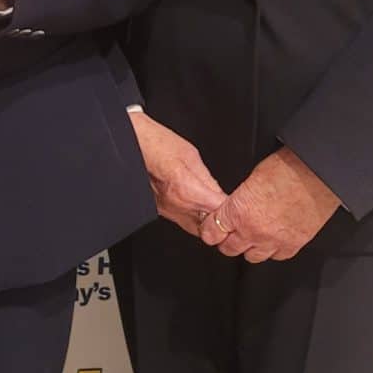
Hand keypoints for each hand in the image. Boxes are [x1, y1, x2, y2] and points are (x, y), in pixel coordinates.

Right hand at [128, 111, 228, 238]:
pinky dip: (194, 218)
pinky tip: (198, 208)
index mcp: (187, 191)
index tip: (239, 207)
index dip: (231, 210)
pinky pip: (183, 222)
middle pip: (209, 226)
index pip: (219, 211)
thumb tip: (221, 194)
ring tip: (216, 211)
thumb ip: (208, 180)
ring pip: (196, 229)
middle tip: (230, 214)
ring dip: (208, 222)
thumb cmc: (157, 143)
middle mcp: (176, 206)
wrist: (133, 143)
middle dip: (221, 221)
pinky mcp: (160, 211)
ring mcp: (166, 211)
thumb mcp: (192, 156)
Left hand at [205, 147, 340, 262]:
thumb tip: (232, 209)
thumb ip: (238, 201)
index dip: (210, 230)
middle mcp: (253, 231)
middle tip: (230, 232)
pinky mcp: (293, 245)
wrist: (316, 173)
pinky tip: (273, 238)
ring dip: (249, 247)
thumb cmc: (286, 169)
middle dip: (226, 240)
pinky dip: (273, 249)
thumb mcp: (250, 180)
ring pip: (251, 256)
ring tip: (252, 235)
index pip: (212, 232)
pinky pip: (276, 256)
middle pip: (229, 248)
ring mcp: (274, 241)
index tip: (212, 227)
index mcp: (237, 212)